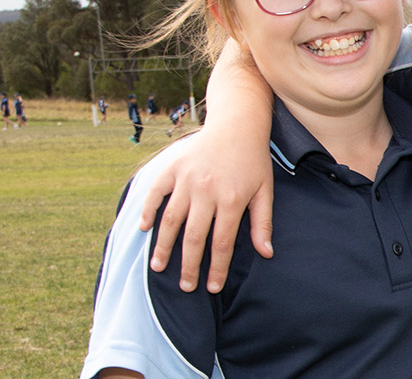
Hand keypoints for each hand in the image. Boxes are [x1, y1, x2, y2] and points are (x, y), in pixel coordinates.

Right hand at [137, 132, 274, 291]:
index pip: (222, 243)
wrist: (237, 124)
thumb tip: (266, 254)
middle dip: (189, 266)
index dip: (216, 269)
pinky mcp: (172, 168)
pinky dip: (148, 211)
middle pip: (194, 238)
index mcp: (231, 200)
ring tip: (159, 268)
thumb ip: (263, 223)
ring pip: (170, 220)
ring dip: (163, 247)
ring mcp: (186, 179)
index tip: (211, 288)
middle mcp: (206, 191)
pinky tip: (145, 230)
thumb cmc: (254, 160)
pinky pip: (155, 194)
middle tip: (185, 287)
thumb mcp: (265, 190)